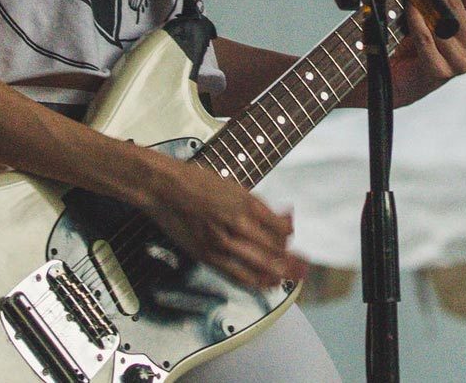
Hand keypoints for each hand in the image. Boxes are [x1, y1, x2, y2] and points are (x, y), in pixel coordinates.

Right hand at [140, 153, 307, 287]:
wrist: (164, 188)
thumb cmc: (195, 183)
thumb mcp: (234, 187)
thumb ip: (258, 206)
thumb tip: (282, 218)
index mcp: (247, 203)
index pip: (281, 229)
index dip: (289, 235)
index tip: (289, 236)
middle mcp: (238, 224)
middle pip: (276, 251)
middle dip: (292, 260)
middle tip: (302, 266)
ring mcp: (222, 243)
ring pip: (261, 267)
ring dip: (279, 273)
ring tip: (289, 276)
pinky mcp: (208, 256)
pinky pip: (239, 276)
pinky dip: (257, 282)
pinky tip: (266, 283)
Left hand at [390, 0, 465, 106]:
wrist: (391, 82)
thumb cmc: (407, 45)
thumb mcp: (422, 12)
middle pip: (456, 3)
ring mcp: (461, 62)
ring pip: (444, 21)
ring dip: (424, 1)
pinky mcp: (440, 74)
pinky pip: (429, 41)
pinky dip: (417, 23)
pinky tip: (409, 10)